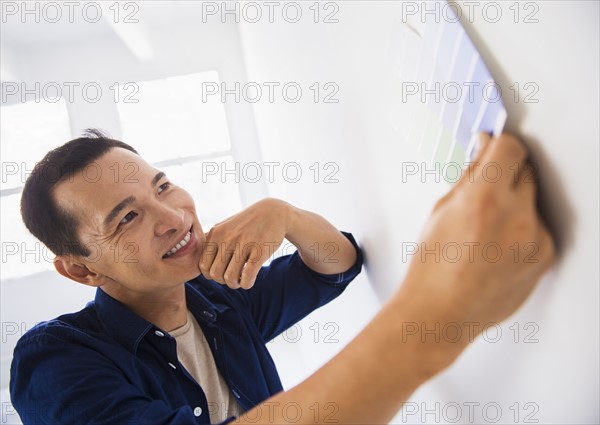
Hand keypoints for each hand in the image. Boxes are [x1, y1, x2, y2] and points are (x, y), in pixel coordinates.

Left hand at [198, 198, 291, 288]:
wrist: (273, 212)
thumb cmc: (247, 223)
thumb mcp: (225, 226)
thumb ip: (210, 241)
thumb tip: (197, 260)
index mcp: (216, 234)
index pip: (203, 266)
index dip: (211, 275)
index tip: (221, 272)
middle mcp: (227, 238)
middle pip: (215, 274)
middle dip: (222, 281)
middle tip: (232, 278)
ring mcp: (244, 244)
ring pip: (229, 278)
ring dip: (235, 284)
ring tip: (240, 280)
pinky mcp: (260, 250)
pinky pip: (247, 277)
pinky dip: (247, 284)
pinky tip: (250, 280)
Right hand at [399, 132, 554, 347]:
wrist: (441, 313)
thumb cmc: (431, 269)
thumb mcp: (441, 211)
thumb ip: (469, 177)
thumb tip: (484, 151)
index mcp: (484, 198)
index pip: (510, 148)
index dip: (498, 145)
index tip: (492, 147)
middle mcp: (517, 216)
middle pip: (525, 170)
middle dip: (506, 174)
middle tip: (484, 192)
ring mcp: (536, 238)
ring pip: (532, 200)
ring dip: (514, 203)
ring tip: (485, 230)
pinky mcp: (545, 256)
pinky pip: (538, 227)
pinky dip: (521, 229)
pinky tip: (496, 247)